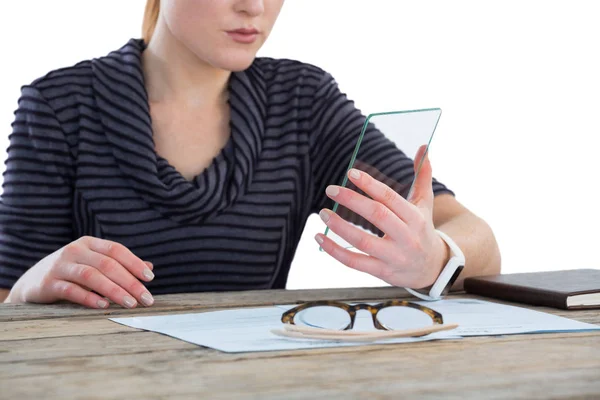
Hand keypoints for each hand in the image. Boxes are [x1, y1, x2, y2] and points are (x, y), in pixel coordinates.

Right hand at [6, 236, 154, 308]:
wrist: (31, 283)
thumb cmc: (71, 273)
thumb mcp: (94, 264)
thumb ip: (119, 265)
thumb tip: (149, 268)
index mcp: (89, 243)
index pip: (116, 250)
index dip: (134, 263)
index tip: (150, 278)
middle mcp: (74, 251)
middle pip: (107, 264)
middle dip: (130, 282)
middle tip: (145, 298)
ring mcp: (60, 266)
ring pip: (91, 276)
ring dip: (114, 291)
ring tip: (130, 303)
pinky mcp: (47, 283)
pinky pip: (71, 290)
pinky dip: (89, 298)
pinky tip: (104, 305)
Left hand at [315, 145, 448, 288]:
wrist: (433, 268)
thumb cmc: (423, 230)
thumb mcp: (425, 204)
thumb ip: (422, 176)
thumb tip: (423, 147)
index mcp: (415, 217)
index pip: (390, 198)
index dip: (370, 185)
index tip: (351, 173)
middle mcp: (406, 237)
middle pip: (377, 216)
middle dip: (352, 201)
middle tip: (331, 189)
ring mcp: (394, 256)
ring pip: (363, 241)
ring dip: (340, 226)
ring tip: (323, 213)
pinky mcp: (382, 272)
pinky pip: (354, 262)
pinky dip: (335, 251)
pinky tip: (320, 237)